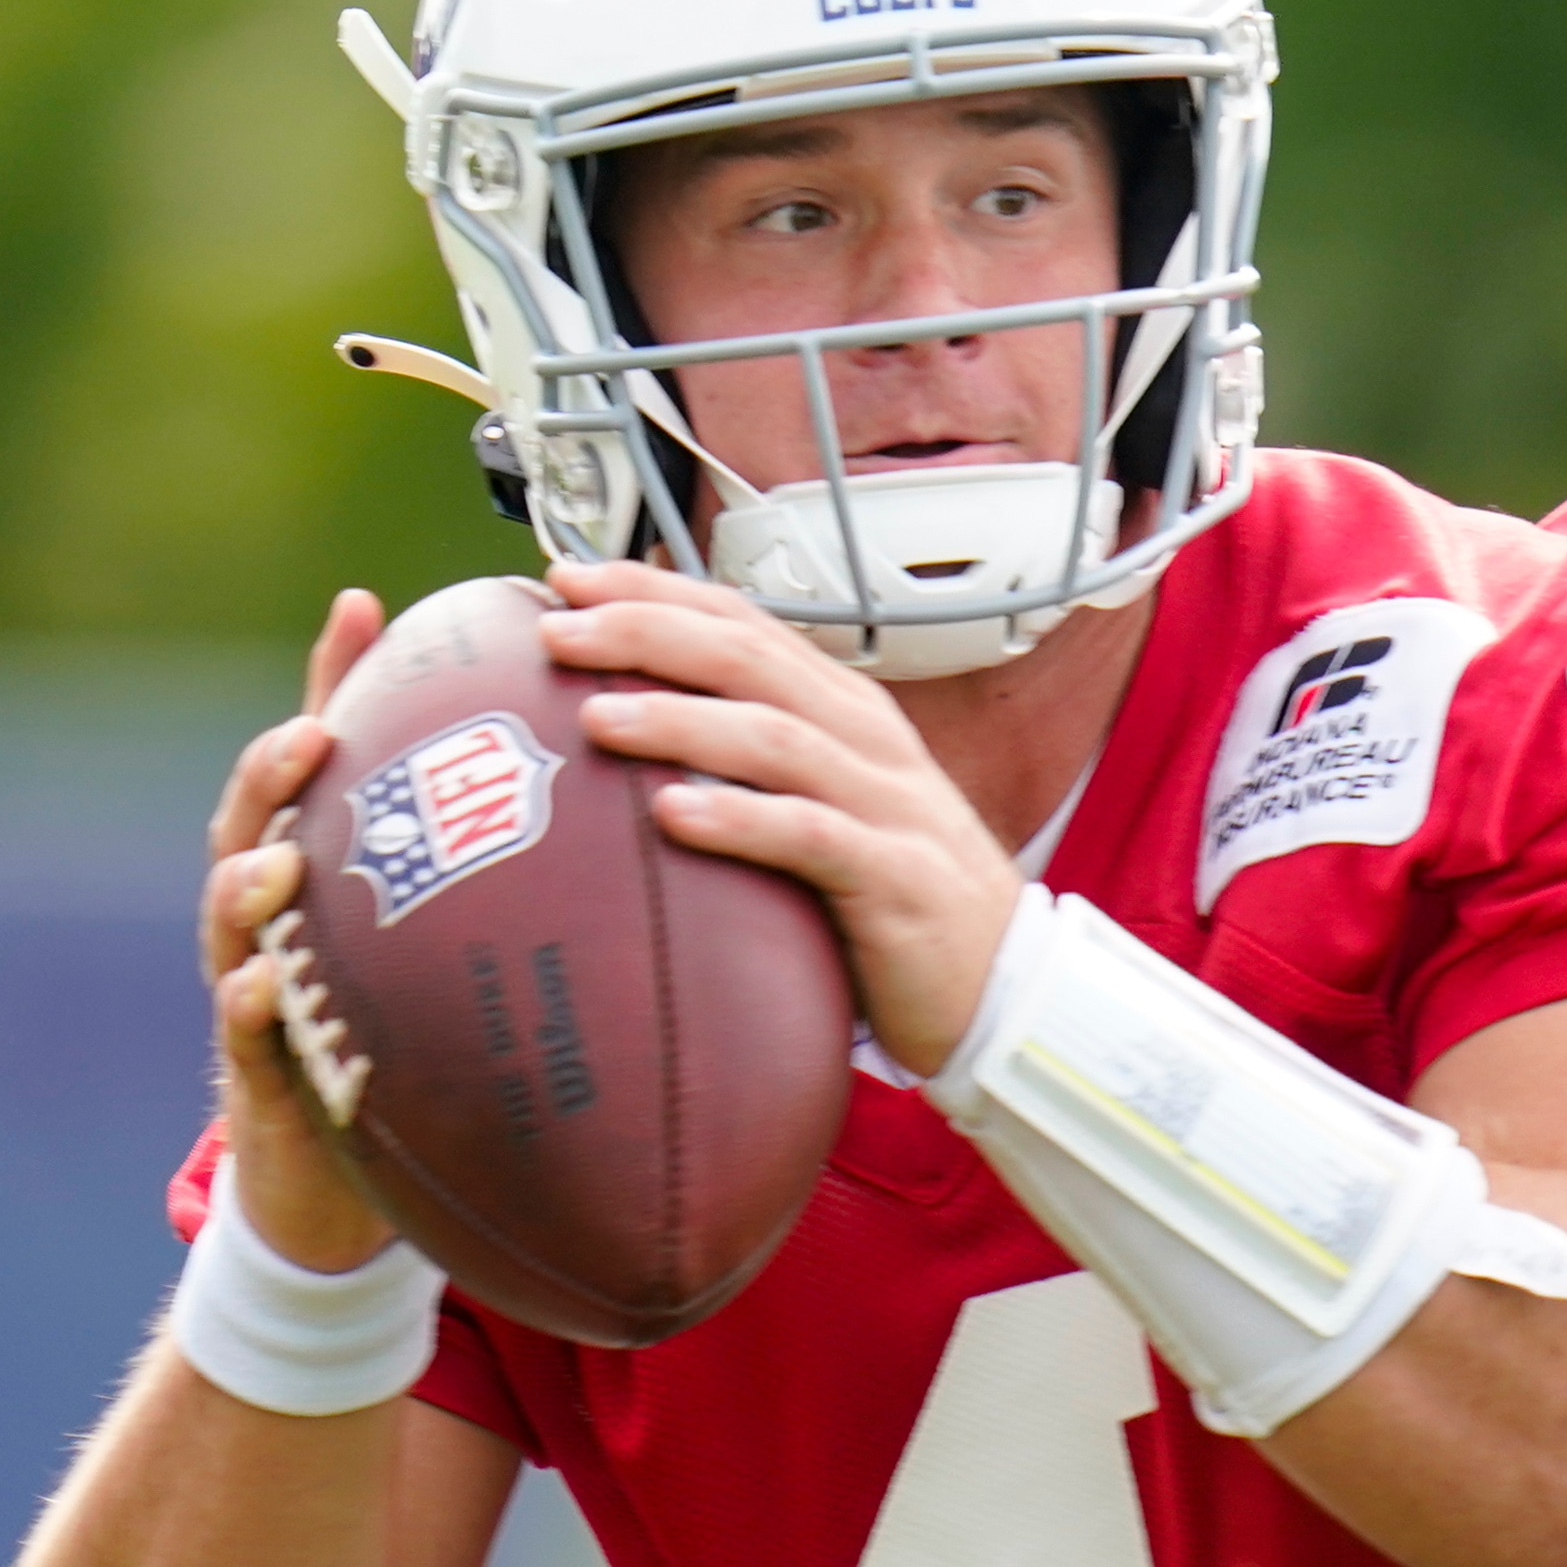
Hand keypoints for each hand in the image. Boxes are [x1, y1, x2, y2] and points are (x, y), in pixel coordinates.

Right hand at [202, 587, 395, 1273]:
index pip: (313, 754)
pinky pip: (245, 1029)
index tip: (364, 609)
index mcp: (310, 861)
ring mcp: (252, 984)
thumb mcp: (428, 924)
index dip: (330, 678)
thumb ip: (460, 839)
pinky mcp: (256, 1069)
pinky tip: (269, 980)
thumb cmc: (390, 1021)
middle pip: (248, 819)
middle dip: (272, 773)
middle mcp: (266, 912)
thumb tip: (555, 756)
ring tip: (279, 859)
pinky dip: (253, 1000)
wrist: (345, 1175)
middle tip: (311, 737)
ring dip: (248, 883)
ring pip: (231, 918)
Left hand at [535, 560, 1023, 1072]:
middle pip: (750, 660)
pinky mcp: (896, 881)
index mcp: (843, 712)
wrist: (1007, 986)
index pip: (743, 625)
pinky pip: (813, 838)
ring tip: (599, 717)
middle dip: (650, 633)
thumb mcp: (821, 810)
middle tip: (558, 630)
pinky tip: (675, 815)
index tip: (570, 580)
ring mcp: (887, 806)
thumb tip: (630, 745)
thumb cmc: (892, 900)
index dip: (657, 593)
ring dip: (681, 721)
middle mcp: (867, 742)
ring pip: (776, 737)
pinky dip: (742, 819)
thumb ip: (749, 769)